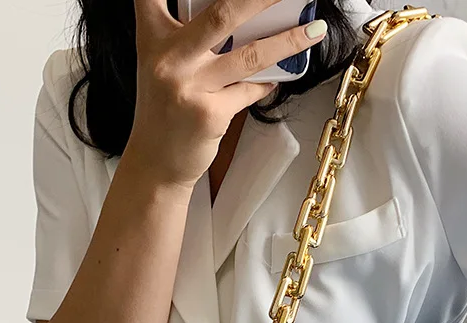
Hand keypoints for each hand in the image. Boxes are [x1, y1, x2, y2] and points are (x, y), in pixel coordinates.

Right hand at [126, 0, 327, 188]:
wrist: (156, 161)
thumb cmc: (165, 110)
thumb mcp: (164, 65)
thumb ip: (189, 39)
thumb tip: (241, 19)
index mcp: (153, 37)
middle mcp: (169, 57)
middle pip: (222, 15)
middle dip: (261, 0)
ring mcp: (190, 86)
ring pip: (250, 55)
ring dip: (288, 41)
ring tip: (313, 30)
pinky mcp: (210, 114)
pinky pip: (250, 91)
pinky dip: (267, 84)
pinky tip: (277, 79)